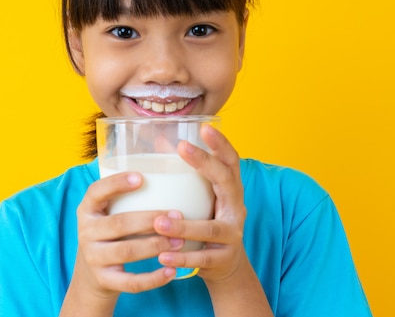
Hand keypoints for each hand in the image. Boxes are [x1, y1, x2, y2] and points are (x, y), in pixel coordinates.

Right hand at [70, 172, 179, 299]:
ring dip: (156, 245)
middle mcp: (86, 232)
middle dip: (150, 219)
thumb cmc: (111, 234)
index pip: (96, 192)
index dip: (117, 184)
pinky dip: (153, 278)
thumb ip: (127, 195)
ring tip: (180, 241)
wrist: (91, 277)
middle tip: (178, 215)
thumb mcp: (108, 213)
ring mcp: (94, 258)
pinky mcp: (104, 281)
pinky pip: (130, 282)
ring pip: (127, 251)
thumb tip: (163, 152)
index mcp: (87, 209)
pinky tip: (172, 271)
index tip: (141, 178)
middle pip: (119, 223)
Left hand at [153, 124, 246, 283]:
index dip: (221, 144)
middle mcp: (236, 209)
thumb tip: (159, 138)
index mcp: (230, 190)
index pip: (231, 161)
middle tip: (182, 148)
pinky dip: (182, 258)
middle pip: (226, 182)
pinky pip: (203, 259)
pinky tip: (162, 256)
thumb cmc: (209, 221)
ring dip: (184, 226)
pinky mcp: (224, 260)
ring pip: (210, 229)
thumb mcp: (201, 197)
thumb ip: (184, 172)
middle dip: (205, 163)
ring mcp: (232, 235)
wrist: (227, 266)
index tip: (205, 127)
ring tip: (158, 222)